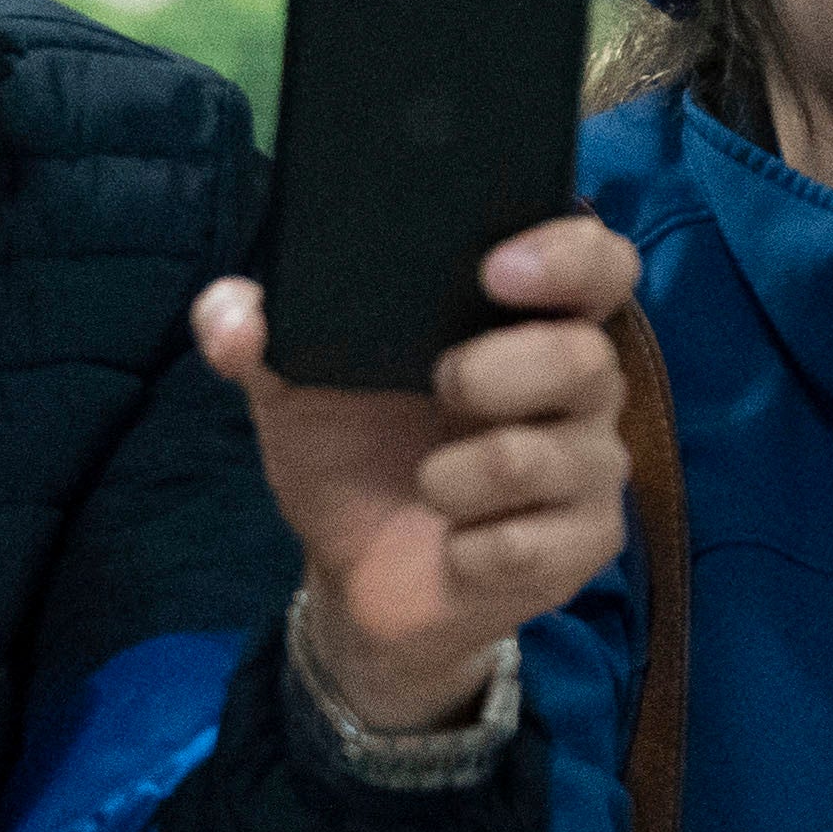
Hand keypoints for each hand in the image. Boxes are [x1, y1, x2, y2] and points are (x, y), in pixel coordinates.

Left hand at [195, 215, 640, 733]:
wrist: (355, 575)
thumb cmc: (352, 453)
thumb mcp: (295, 387)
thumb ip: (257, 334)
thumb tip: (233, 316)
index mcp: (527, 322)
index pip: (599, 265)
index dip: (568, 256)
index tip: (496, 270)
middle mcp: (579, 386)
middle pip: (588, 359)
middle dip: (505, 369)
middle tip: (443, 381)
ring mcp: (589, 468)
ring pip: (552, 457)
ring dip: (463, 473)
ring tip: (429, 481)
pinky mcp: (584, 546)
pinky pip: (530, 545)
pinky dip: (469, 548)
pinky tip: (453, 547)